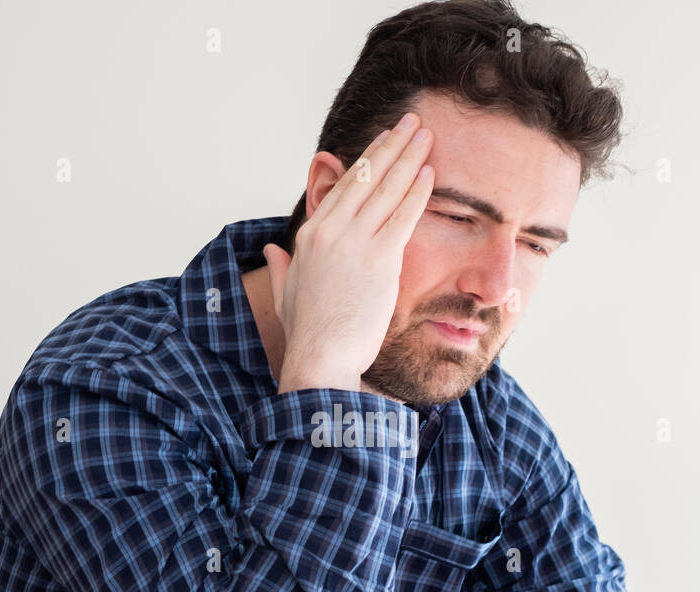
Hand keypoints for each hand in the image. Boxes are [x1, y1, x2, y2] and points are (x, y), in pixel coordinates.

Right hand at [263, 111, 434, 392]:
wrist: (320, 358)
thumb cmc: (308, 335)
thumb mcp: (285, 295)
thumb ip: (278, 268)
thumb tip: (270, 252)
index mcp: (309, 236)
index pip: (343, 187)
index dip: (367, 161)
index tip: (384, 142)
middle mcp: (330, 231)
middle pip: (366, 177)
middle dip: (392, 145)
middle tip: (411, 124)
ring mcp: (354, 243)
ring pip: (386, 189)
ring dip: (409, 158)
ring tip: (425, 136)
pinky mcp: (380, 260)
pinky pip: (403, 216)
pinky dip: (417, 191)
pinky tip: (429, 172)